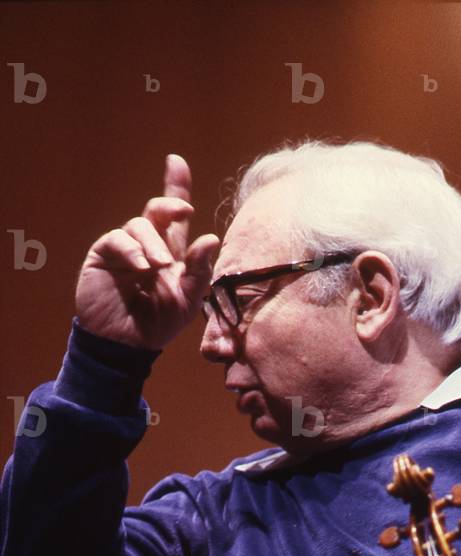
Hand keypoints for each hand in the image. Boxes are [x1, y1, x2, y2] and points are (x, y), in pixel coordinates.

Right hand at [75, 154, 219, 349]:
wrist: (126, 344)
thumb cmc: (159, 323)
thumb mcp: (188, 299)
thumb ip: (200, 270)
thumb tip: (211, 237)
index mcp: (171, 253)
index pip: (174, 217)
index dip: (176, 186)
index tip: (176, 161)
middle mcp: (148, 245)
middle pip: (157, 210)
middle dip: (170, 203)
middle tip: (185, 211)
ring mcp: (125, 249)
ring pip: (139, 225)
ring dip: (153, 242)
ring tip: (159, 266)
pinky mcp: (105, 256)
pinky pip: (117, 240)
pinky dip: (132, 250)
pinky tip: (141, 267)